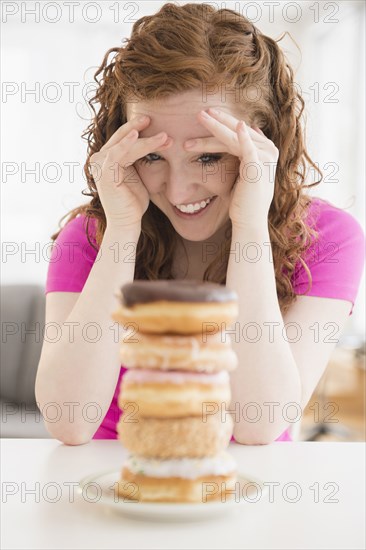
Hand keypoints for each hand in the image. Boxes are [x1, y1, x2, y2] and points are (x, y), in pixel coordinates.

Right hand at [89, 116, 170, 230]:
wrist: (127, 221)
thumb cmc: (134, 201)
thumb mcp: (139, 174)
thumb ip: (140, 158)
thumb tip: (158, 140)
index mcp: (108, 158)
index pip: (124, 138)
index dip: (138, 129)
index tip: (155, 123)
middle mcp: (100, 159)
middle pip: (122, 137)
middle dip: (138, 127)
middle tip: (154, 118)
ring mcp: (100, 165)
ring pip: (124, 145)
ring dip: (145, 140)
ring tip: (163, 136)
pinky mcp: (104, 174)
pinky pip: (116, 154)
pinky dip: (126, 144)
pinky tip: (137, 136)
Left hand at [184, 108, 278, 228]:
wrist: (249, 220)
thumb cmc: (244, 200)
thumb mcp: (244, 171)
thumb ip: (245, 152)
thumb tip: (247, 129)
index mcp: (263, 150)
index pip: (238, 133)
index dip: (222, 124)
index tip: (206, 117)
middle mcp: (267, 150)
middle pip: (236, 131)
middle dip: (217, 122)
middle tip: (199, 113)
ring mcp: (264, 157)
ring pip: (234, 138)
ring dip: (215, 127)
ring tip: (200, 117)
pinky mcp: (258, 166)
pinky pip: (248, 148)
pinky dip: (242, 137)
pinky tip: (237, 126)